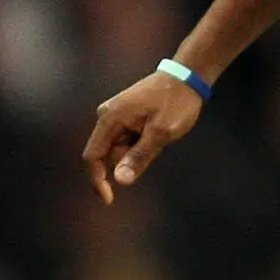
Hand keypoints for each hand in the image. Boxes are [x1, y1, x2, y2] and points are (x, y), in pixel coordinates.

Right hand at [82, 72, 204, 202]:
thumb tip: (120, 181)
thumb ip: (139, 157)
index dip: (98, 181)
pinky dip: (143, 142)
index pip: (92, 157)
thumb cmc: (176, 103)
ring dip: (140, 150)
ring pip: (121, 149)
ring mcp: (114, 116)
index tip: (110, 200)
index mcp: (110, 118)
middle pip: (110, 154)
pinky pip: (128, 140)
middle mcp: (106, 116)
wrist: (187, 79)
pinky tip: (157, 128)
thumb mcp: (162, 132)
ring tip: (160, 132)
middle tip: (159, 141)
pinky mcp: (123, 117)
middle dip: (132, 158)